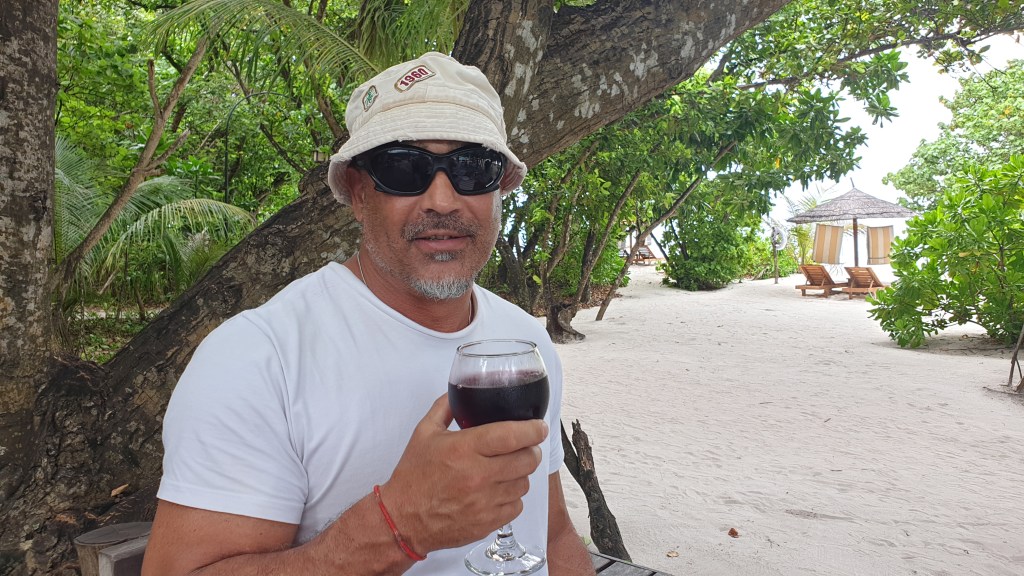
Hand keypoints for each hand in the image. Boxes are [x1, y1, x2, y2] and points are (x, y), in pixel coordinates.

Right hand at [380, 394, 547, 553]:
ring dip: (520, 474)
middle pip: (526, 459)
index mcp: (463, 449)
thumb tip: (459, 393)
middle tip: (526, 447)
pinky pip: (516, 506)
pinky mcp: (487, 522)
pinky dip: (512, 497)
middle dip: (531, 450)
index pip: (512, 434)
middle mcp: (477, 475)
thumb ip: (445, 408)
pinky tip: (498, 490)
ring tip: (506, 469)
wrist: (402, 520)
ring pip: (523, 483)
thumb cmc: (413, 477)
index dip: (533, 429)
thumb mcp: (424, 433)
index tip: (539, 426)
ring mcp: (484, 502)